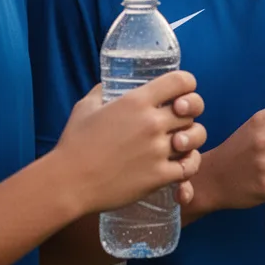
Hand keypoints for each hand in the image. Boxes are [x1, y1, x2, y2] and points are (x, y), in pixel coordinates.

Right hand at [53, 70, 205, 214]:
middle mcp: (152, 122)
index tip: (182, 93)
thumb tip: (109, 84)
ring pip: (197, 136)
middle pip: (193, 108)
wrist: (67, 183)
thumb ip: (102, 91)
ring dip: (193, 138)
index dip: (187, 85)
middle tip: (181, 119)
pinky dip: (190, 164)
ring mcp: (157, 150)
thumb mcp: (86, 107)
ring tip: (181, 142)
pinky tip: (182, 163)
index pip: (182, 81)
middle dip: (190, 111)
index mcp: (137, 101)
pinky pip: (190, 167)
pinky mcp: (158, 175)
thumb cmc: (73, 145)